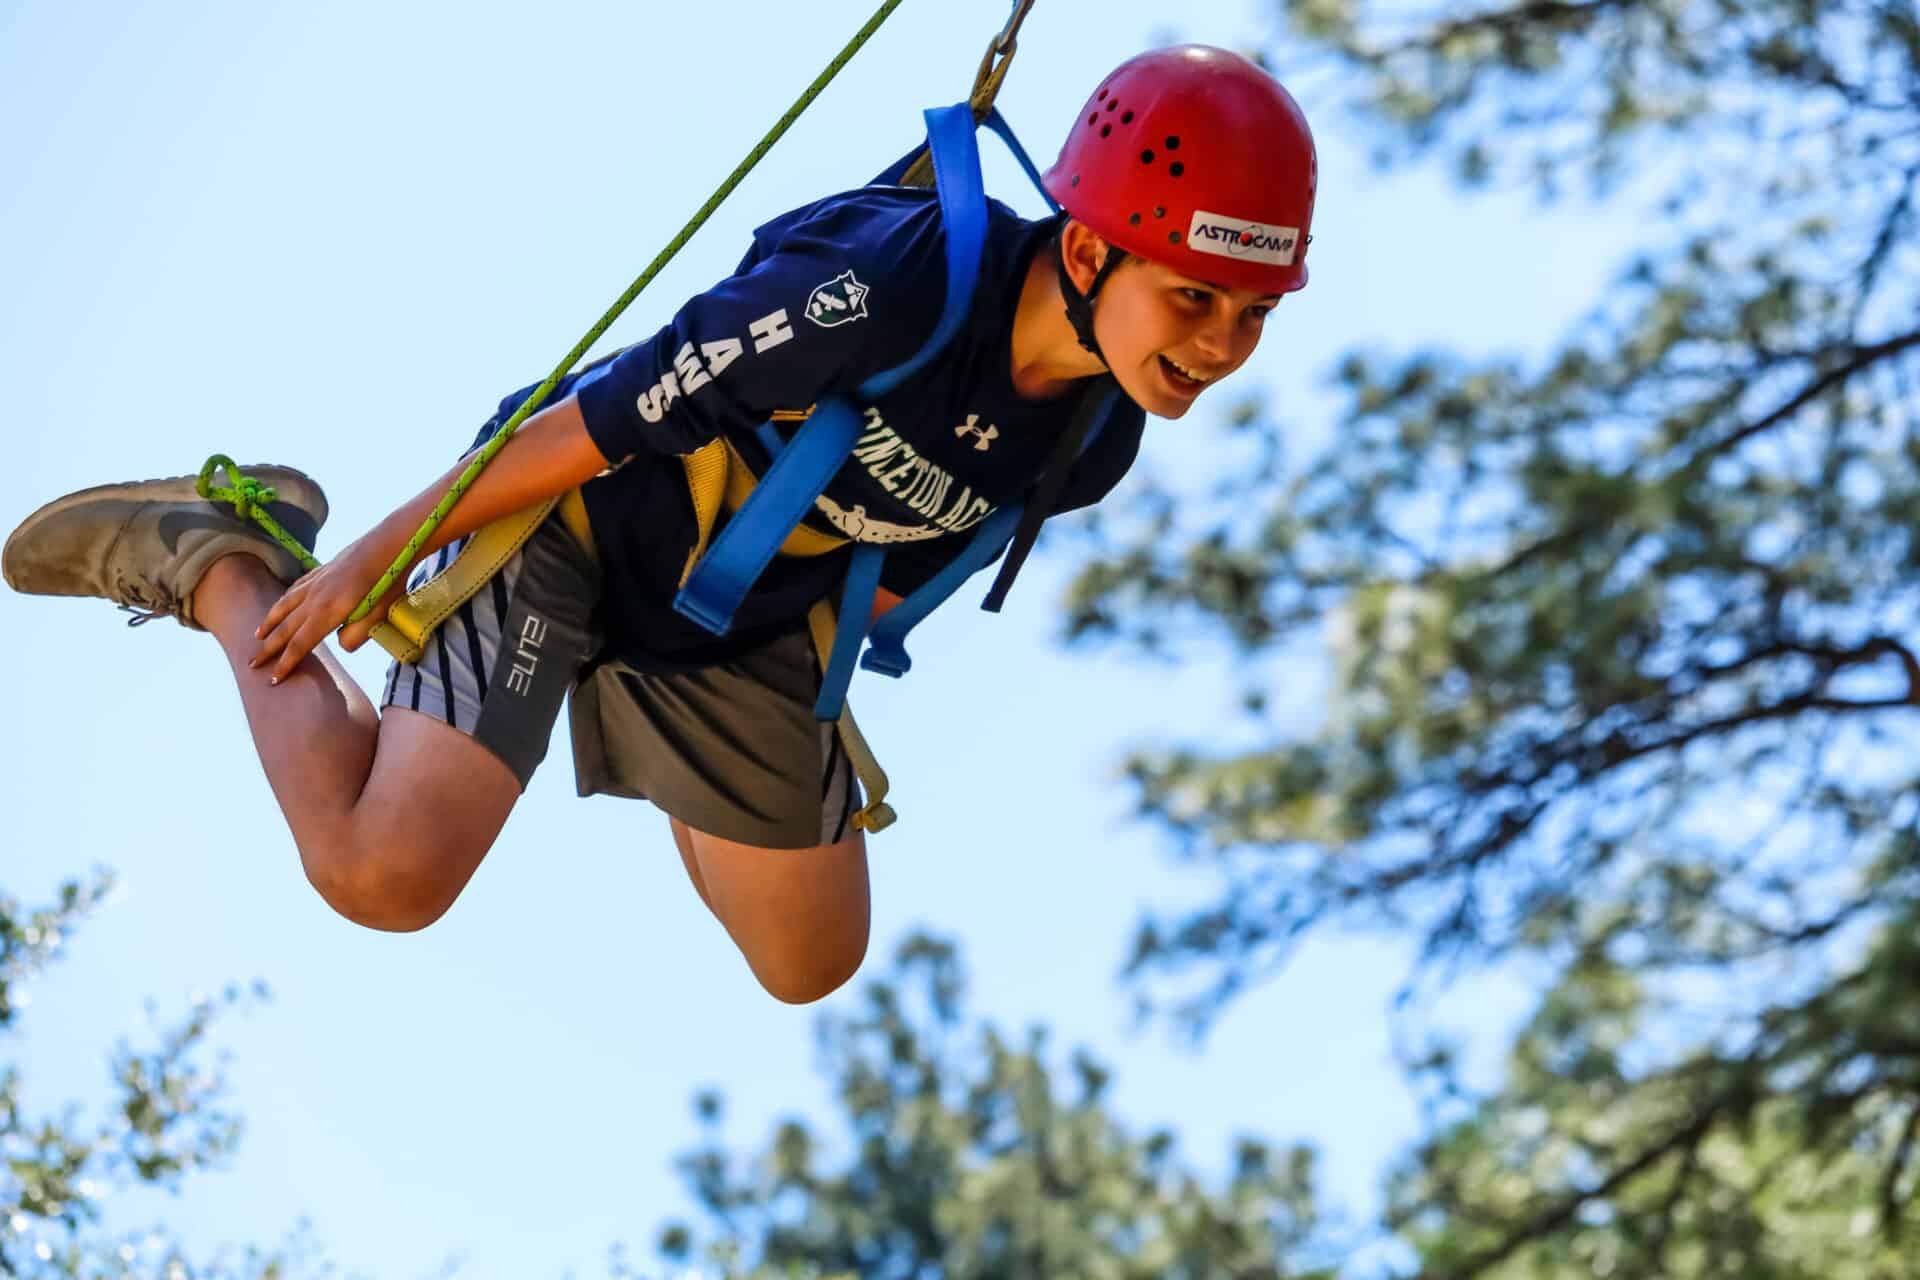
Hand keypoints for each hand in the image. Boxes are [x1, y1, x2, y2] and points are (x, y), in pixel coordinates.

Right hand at [252, 538, 405, 681]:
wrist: (389, 543)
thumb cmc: (388, 581)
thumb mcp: (378, 616)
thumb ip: (356, 636)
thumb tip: (339, 643)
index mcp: (327, 612)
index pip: (300, 644)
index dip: (286, 663)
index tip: (274, 679)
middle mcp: (314, 597)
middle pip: (286, 627)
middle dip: (268, 648)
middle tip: (252, 664)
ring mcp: (316, 581)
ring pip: (285, 605)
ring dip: (270, 622)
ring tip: (257, 635)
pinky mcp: (321, 570)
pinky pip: (295, 589)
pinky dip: (283, 600)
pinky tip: (281, 603)